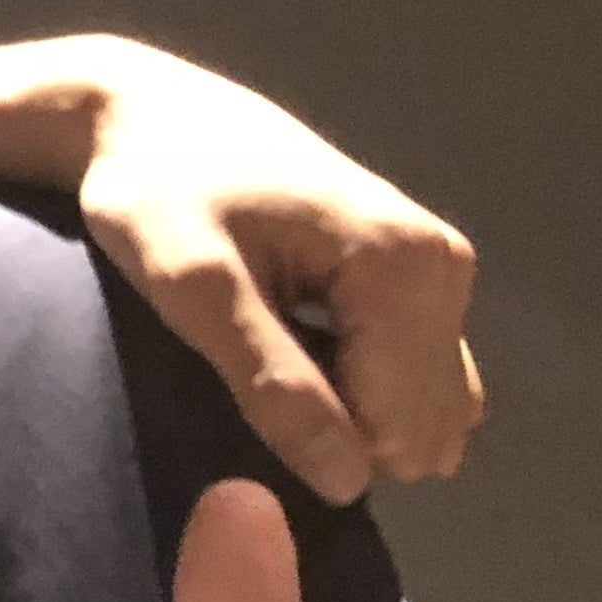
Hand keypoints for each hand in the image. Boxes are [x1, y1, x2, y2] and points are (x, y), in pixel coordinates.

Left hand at [75, 48, 483, 502]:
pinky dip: (360, 390)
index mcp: (409, 266)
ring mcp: (445, 274)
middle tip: (249, 368)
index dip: (315, 439)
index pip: (398, 431)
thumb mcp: (191, 286)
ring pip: (423, 414)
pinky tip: (297, 350)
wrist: (152, 119)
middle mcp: (448, 268)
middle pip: (420, 429)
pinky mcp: (425, 282)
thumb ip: (269, 379)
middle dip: (338, 429)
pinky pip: (416, 384)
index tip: (243, 387)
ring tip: (268, 354)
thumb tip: (348, 482)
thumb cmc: (156, 193)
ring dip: (348, 413)